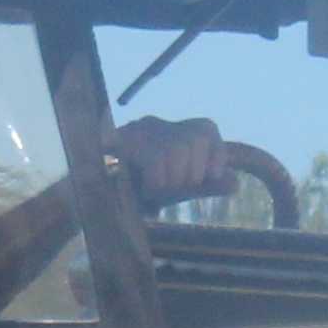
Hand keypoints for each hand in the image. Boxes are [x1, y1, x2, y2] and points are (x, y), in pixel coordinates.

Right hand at [113, 116, 234, 205]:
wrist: (93, 202)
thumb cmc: (138, 195)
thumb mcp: (178, 190)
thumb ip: (207, 185)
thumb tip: (234, 182)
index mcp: (170, 131)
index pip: (206, 128)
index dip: (215, 155)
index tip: (206, 177)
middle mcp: (154, 124)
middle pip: (196, 138)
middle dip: (191, 173)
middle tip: (170, 189)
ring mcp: (135, 131)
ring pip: (178, 148)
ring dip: (171, 180)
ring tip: (154, 191)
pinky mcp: (121, 141)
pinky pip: (156, 159)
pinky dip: (157, 181)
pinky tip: (145, 190)